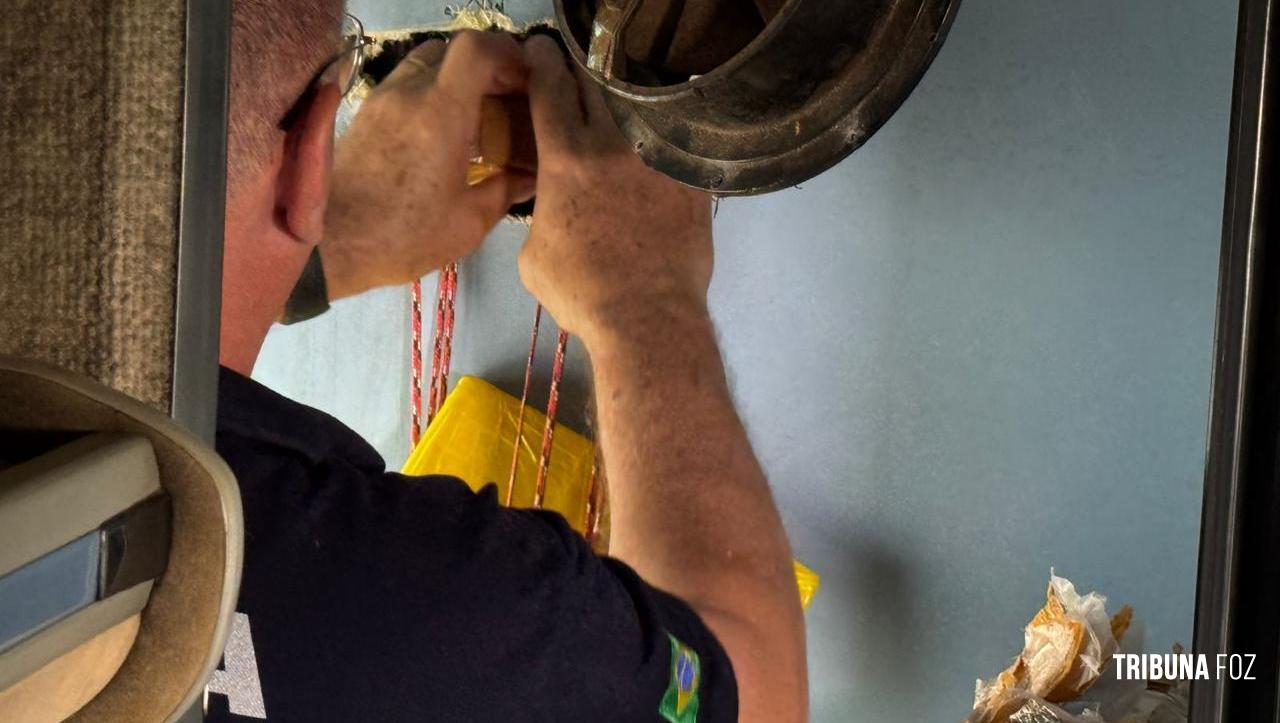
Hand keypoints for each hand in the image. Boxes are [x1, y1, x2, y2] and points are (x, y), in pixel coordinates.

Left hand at [321, 31, 535, 300]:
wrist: (329, 246)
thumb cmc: (403, 237)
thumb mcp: (469, 222)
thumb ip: (506, 189)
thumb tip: (532, 173)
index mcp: (441, 113)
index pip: (476, 49)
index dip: (508, 53)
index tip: (527, 78)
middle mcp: (409, 93)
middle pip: (453, 49)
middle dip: (486, 66)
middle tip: (507, 98)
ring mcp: (383, 99)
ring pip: (426, 62)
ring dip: (456, 77)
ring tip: (475, 113)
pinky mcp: (366, 113)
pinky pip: (406, 82)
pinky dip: (432, 91)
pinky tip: (444, 130)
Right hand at [516, 36, 713, 348]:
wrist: (647, 316)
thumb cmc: (581, 292)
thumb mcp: (533, 254)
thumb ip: (542, 213)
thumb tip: (554, 205)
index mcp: (565, 159)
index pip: (550, 89)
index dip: (541, 61)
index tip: (539, 50)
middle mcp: (611, 146)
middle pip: (594, 85)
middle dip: (580, 71)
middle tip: (574, 72)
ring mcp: (655, 159)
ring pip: (637, 110)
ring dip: (621, 102)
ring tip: (615, 105)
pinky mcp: (690, 180)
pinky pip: (672, 143)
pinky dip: (659, 137)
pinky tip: (655, 142)